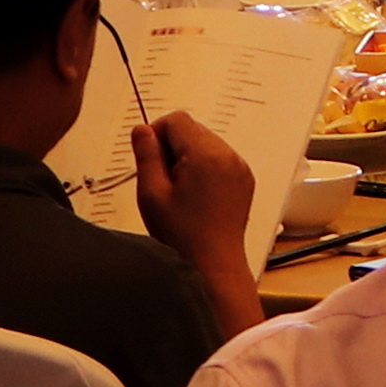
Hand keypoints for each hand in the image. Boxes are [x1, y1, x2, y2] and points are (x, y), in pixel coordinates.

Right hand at [130, 108, 255, 273]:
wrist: (212, 267)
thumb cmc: (182, 237)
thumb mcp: (152, 194)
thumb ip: (146, 155)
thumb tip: (142, 129)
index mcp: (205, 154)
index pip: (177, 119)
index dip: (156, 133)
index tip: (148, 158)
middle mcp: (228, 155)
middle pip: (192, 130)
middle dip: (172, 148)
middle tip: (163, 182)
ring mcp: (239, 167)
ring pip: (205, 143)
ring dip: (188, 158)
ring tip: (179, 193)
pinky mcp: (244, 180)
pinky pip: (220, 159)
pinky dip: (204, 169)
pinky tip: (196, 197)